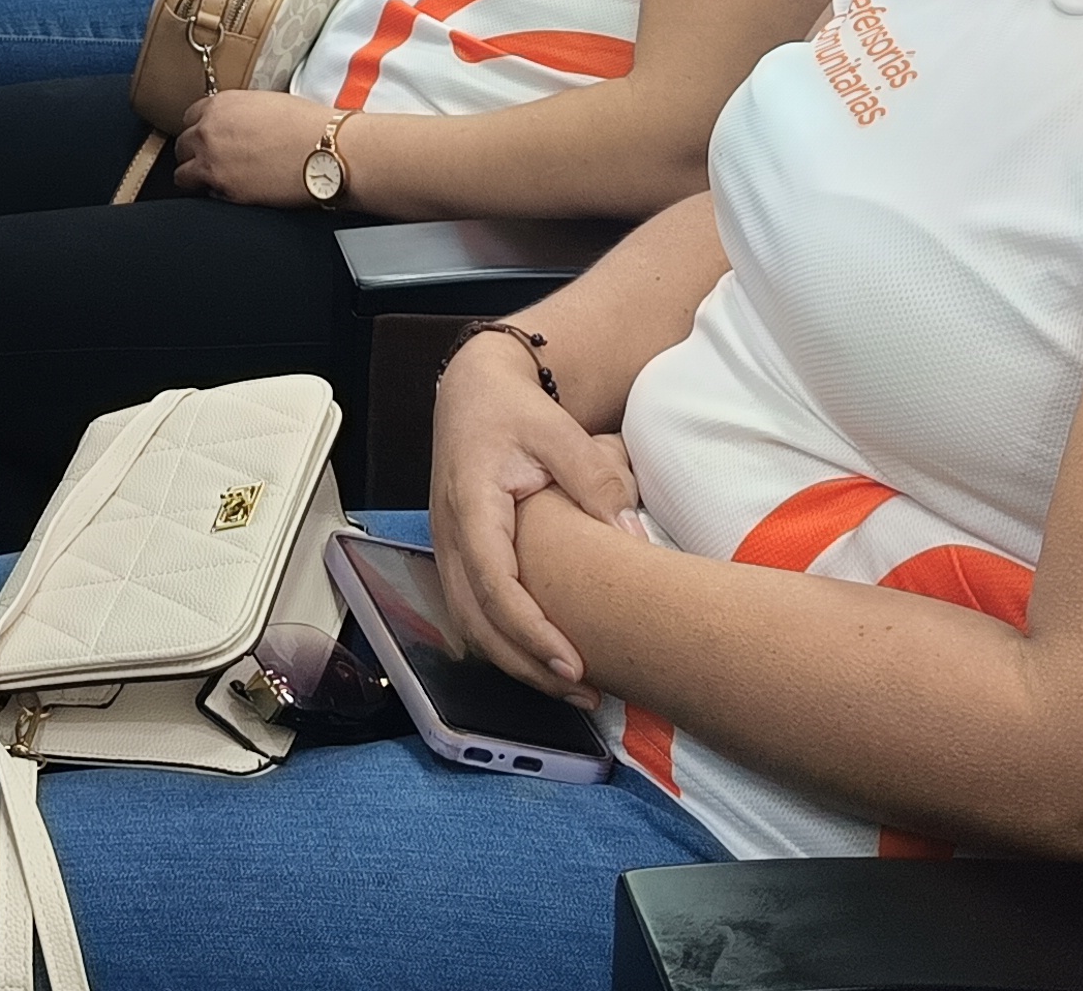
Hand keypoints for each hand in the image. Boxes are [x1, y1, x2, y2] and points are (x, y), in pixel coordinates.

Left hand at [166, 79, 325, 206]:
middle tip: (213, 160)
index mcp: (220, 105)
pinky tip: (235, 191)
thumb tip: (235, 124)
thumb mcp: (266, 103)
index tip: (208, 137)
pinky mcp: (225, 190)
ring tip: (216, 179)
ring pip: (182, 174)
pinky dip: (215, 194)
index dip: (201, 128)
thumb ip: (239, 112)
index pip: (189, 117)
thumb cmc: (308, 125)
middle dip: (195, 153)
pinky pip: (206, 195)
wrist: (326, 150)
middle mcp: (209, 132)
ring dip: (195, 176)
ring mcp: (212, 163)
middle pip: (182, 145)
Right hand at [430, 331, 639, 691]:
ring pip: (469, 627)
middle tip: (584, 692)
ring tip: (572, 687)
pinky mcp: (456, 556)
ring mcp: (447, 548)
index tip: (572, 664)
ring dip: (516, 663)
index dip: (529, 631)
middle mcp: (450, 534)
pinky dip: (503, 644)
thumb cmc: (512, 409)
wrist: (473, 391)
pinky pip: (470, 614)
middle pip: (475, 622)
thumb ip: (596, 480)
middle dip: (526, 666)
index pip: (493, 583)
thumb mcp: (559, 433)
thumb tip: (635, 538)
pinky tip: (541, 659)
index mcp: (471, 504)